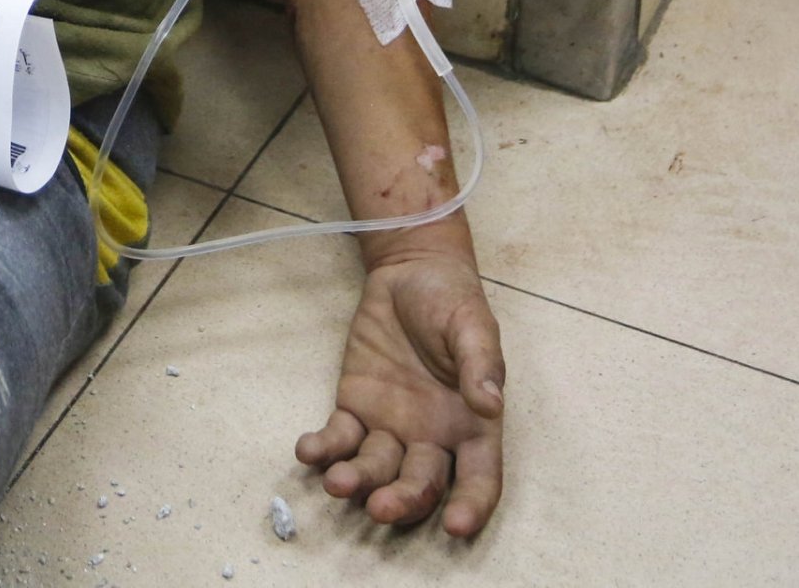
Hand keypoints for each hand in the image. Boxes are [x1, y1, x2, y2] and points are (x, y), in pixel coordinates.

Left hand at [297, 251, 505, 537]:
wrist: (410, 271)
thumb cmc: (452, 300)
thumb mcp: (473, 324)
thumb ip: (481, 363)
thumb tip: (490, 404)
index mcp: (472, 424)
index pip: (479, 478)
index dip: (470, 507)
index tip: (455, 527)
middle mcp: (431, 436)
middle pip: (420, 485)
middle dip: (402, 502)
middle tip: (380, 506)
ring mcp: (389, 425)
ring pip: (375, 469)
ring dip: (357, 481)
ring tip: (337, 481)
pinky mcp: (354, 407)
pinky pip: (338, 437)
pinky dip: (323, 449)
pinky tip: (308, 451)